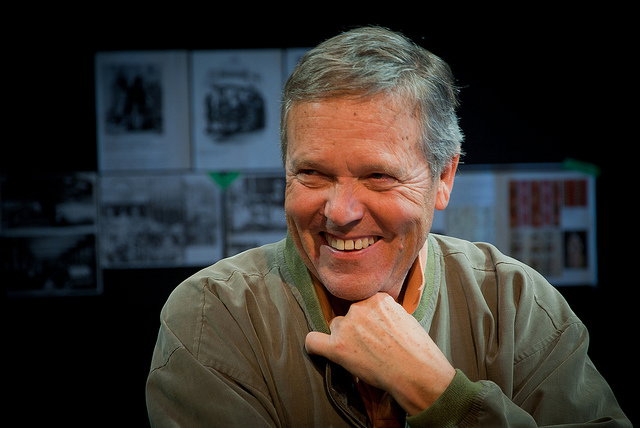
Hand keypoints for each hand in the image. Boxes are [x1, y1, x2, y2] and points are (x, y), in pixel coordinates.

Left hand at [305, 292, 454, 414]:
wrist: (417, 374)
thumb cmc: (418, 351)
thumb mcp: (406, 320)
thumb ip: (387, 314)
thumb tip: (378, 321)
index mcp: (377, 299)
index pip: (364, 304)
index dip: (369, 320)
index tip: (376, 332)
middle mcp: (360, 307)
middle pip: (349, 315)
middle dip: (357, 329)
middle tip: (371, 348)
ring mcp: (347, 326)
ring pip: (336, 328)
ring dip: (344, 339)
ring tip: (362, 356)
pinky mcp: (337, 347)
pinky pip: (313, 341)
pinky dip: (314, 346)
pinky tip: (319, 350)